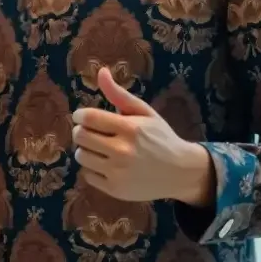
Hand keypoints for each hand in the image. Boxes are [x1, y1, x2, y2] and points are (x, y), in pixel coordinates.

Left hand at [72, 68, 214, 206]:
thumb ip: (119, 93)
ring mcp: (118, 172)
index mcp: (130, 128)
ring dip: (85, 149)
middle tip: (91, 132)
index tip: (84, 116)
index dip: (80, 115)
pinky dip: (92, 168)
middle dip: (81, 131)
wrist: (180, 172)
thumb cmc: (160, 137)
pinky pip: (87, 174)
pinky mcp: (115, 189)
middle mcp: (122, 151)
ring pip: (80, 156)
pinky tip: (106, 164)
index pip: (88, 117)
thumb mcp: (144, 112)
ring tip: (99, 147)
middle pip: (80, 136)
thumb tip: (101, 72)